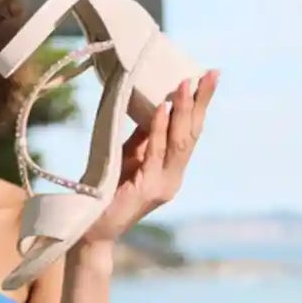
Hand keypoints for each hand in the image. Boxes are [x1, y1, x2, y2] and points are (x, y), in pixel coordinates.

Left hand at [81, 70, 217, 244]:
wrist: (90, 229)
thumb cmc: (105, 192)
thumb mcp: (128, 157)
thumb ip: (144, 138)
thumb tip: (156, 106)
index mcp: (172, 170)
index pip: (191, 133)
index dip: (200, 106)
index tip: (207, 79)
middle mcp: (174, 177)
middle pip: (192, 134)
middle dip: (201, 102)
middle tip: (211, 74)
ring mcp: (164, 184)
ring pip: (179, 141)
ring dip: (183, 110)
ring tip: (187, 84)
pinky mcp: (148, 188)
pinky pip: (155, 152)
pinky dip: (160, 128)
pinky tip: (163, 108)